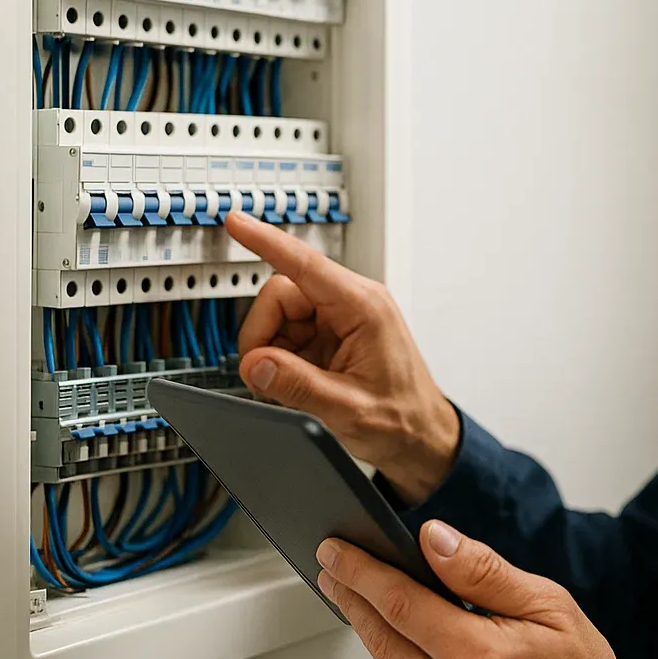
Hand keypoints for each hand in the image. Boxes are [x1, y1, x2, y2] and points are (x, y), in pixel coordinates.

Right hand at [224, 211, 459, 503]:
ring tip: (295, 385)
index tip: (236, 222)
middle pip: (280, 295)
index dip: (266, 241)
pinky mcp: (331, 335)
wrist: (421, 437)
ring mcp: (341, 319)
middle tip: (268, 377)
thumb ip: (297, 386)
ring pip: (279, 316)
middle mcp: (353, 304)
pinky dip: (282, 359)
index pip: (305, 264)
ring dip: (273, 350)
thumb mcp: (347, 409)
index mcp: (364, 308)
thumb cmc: (402, 418)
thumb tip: (256, 365)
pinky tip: (301, 382)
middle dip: (263, 335)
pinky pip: (288, 334)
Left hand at [317, 520, 636, 658]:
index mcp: (478, 657)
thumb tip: (435, 538)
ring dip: (368, 627)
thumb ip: (484, 572)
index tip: (337, 550)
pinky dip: (392, 657)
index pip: (400, 603)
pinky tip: (395, 635)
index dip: (361, 571)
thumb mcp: (547, 604)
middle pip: (379, 637)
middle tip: (332, 566)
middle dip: (350, 595)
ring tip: (358, 592)